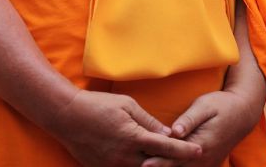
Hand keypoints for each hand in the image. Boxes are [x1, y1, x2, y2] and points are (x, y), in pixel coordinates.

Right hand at [51, 89, 201, 166]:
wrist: (67, 116)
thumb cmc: (98, 104)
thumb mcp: (126, 104)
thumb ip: (148, 121)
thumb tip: (167, 133)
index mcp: (133, 137)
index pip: (165, 147)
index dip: (183, 150)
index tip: (199, 151)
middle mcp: (125, 157)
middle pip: (156, 165)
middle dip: (173, 163)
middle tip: (188, 159)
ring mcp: (114, 166)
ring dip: (155, 165)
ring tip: (168, 162)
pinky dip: (137, 166)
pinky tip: (144, 161)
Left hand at [141, 89, 260, 166]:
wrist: (242, 113)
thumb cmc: (221, 105)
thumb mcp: (205, 106)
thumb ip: (189, 119)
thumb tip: (174, 130)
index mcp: (202, 144)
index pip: (176, 155)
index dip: (159, 160)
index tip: (144, 162)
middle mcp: (204, 158)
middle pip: (178, 166)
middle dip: (160, 166)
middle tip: (142, 165)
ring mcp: (207, 162)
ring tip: (149, 165)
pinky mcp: (208, 162)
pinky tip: (165, 163)